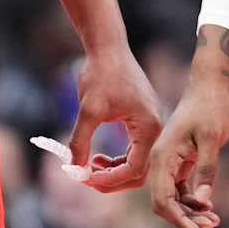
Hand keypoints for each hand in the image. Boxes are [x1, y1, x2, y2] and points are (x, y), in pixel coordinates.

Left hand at [66, 44, 162, 191]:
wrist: (108, 48)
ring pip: (136, 163)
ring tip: (88, 166)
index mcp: (148, 127)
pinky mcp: (142, 121)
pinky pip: (134, 150)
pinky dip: (117, 159)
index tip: (85, 178)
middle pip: (139, 171)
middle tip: (85, 178)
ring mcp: (150, 124)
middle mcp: (155, 128)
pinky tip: (96, 156)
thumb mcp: (88, 111)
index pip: (134, 169)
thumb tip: (73, 169)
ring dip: (113, 171)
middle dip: (112, 180)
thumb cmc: (102, 74)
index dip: (109, 180)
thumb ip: (80, 142)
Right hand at [148, 25, 228, 227]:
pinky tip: (210, 208)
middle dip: (186, 219)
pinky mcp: (180, 162)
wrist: (210, 87)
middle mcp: (161, 162)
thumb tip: (203, 201)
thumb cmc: (210, 108)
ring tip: (214, 221)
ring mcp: (169, 162)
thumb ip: (206, 169)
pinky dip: (193, 201)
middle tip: (212, 226)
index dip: (178, 220)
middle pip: (166, 203)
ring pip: (174, 198)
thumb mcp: (211, 138)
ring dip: (191, 213)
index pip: (163, 200)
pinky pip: (181, 189)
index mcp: (162, 157)